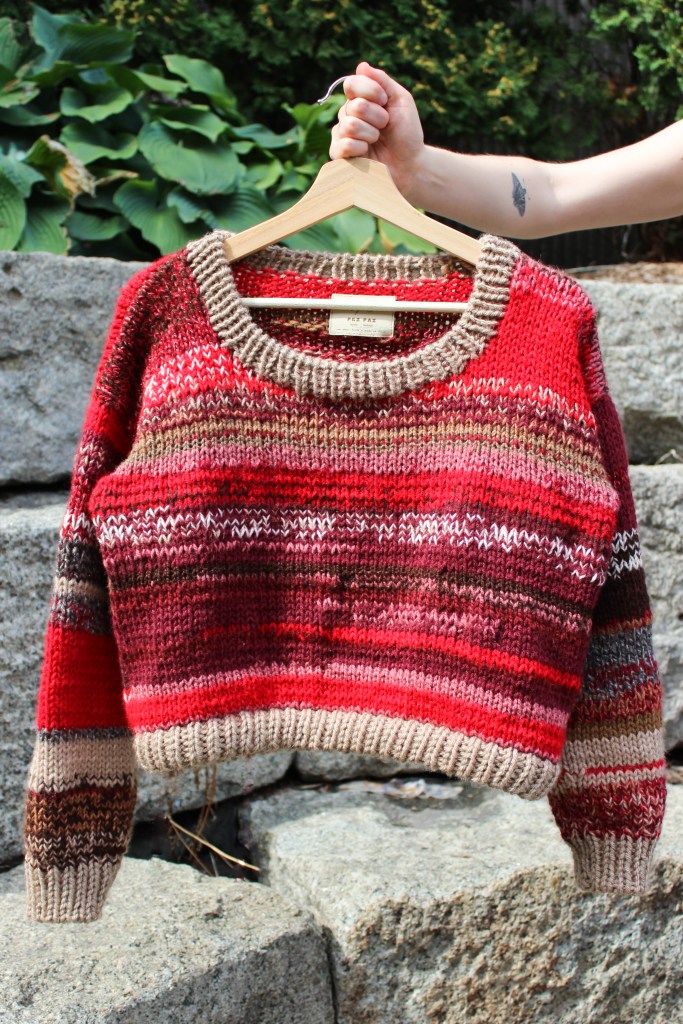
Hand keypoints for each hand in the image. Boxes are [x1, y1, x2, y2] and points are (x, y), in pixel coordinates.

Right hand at [329, 61, 425, 201]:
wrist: (410, 164)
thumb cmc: (407, 133)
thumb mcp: (401, 100)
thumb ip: (382, 81)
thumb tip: (361, 65)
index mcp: (360, 99)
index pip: (351, 83)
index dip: (370, 90)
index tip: (385, 101)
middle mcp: (348, 115)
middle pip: (354, 106)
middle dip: (377, 117)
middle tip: (385, 126)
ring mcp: (342, 135)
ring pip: (349, 126)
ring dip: (371, 134)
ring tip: (378, 140)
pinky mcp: (339, 156)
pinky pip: (342, 146)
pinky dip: (360, 148)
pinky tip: (367, 152)